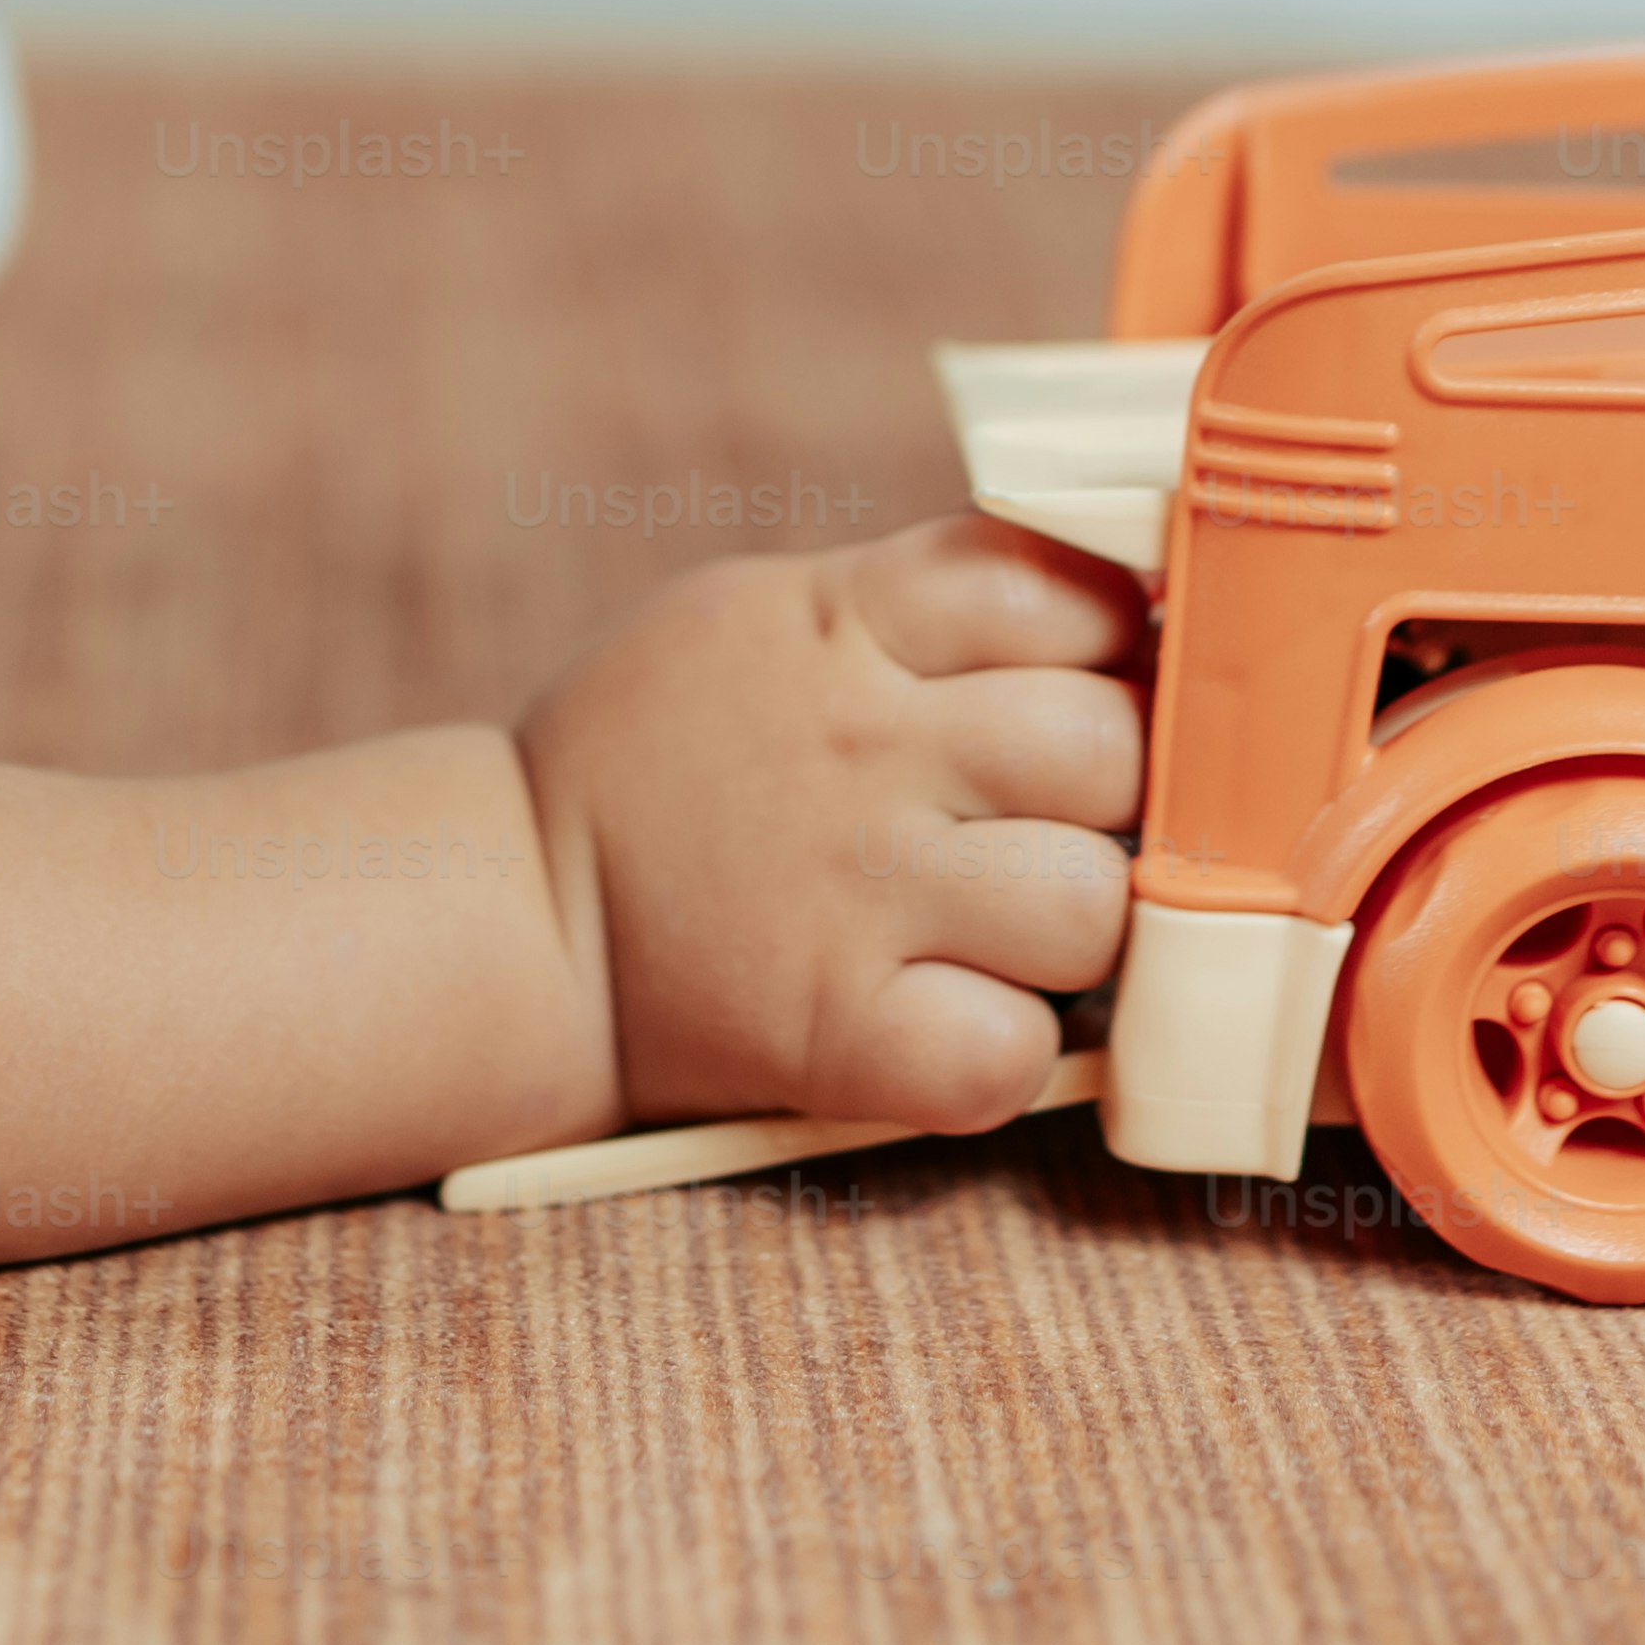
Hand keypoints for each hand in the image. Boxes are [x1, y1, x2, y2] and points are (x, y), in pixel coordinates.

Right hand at [511, 517, 1149, 1134]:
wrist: (512, 905)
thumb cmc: (668, 752)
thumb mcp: (772, 612)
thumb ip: (927, 602)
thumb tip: (1131, 602)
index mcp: (845, 622)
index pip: (1068, 591)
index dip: (1116, 641)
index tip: (1098, 683)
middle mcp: (860, 748)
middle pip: (1108, 749)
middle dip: (1114, 791)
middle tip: (1056, 822)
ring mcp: (849, 895)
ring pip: (1090, 907)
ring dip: (1074, 928)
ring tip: (1005, 927)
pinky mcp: (831, 1033)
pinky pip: (1009, 1053)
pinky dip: (1005, 1051)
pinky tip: (957, 1019)